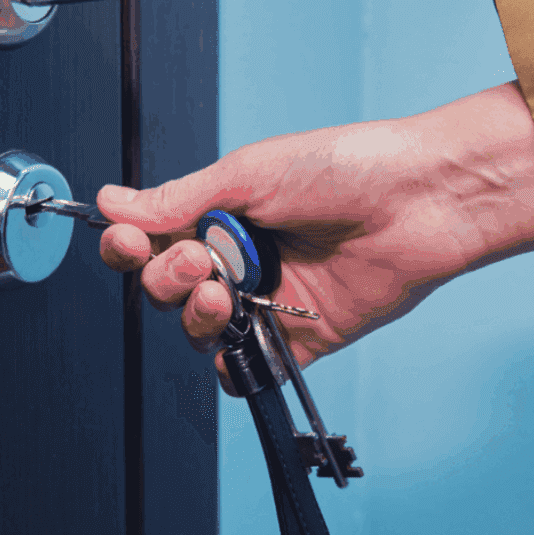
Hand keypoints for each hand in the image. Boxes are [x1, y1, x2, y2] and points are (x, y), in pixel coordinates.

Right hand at [96, 82, 533, 395]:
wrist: (419, 200)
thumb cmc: (346, 168)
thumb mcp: (248, 173)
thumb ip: (178, 200)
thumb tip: (114, 203)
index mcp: (225, 214)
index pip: (155, 240)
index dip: (131, 246)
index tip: (127, 241)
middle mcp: (243, 258)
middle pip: (169, 290)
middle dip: (167, 279)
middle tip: (197, 263)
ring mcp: (271, 300)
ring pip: (202, 330)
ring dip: (196, 316)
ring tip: (221, 293)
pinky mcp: (303, 336)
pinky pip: (250, 366)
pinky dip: (233, 366)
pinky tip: (234, 347)